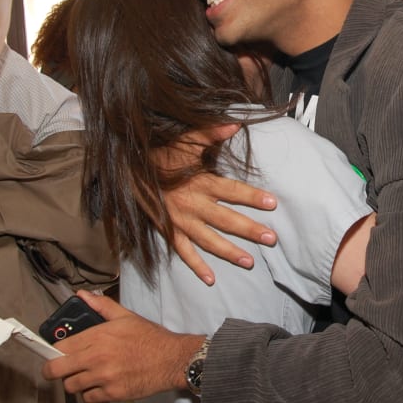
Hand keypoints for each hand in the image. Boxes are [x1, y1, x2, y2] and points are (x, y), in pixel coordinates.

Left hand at [42, 291, 203, 402]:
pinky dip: (91, 393)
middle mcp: (97, 357)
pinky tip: (99, 384)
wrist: (172, 359)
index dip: (54, 350)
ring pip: (70, 386)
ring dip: (75, 381)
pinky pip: (88, 398)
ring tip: (85, 375)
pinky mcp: (111, 393)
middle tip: (59, 368)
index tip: (56, 352)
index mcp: (98, 335)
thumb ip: (101, 306)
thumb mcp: (126, 317)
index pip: (60, 346)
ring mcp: (103, 377)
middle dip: (53, 369)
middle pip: (55, 369)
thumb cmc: (150, 338)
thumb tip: (83, 295)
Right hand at [161, 124, 277, 285]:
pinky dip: (196, 266)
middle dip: (249, 230)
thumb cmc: (162, 154)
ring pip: (208, 240)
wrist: (130, 170)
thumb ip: (210, 133)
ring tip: (250, 262)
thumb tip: (236, 123)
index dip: (252, 196)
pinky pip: (183, 252)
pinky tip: (210, 279)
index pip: (231, 191)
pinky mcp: (169, 231)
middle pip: (225, 219)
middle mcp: (192, 204)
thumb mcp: (185, 140)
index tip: (273, 203)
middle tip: (271, 239)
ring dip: (229, 252)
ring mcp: (180, 221)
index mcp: (199, 182)